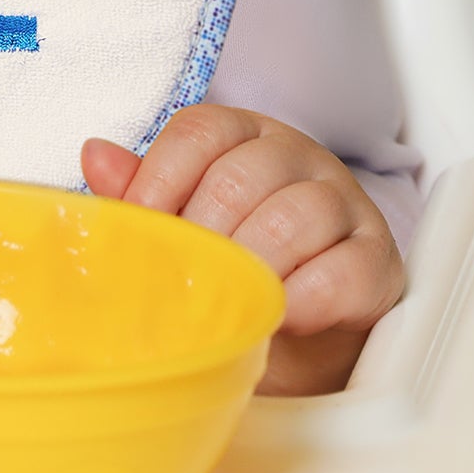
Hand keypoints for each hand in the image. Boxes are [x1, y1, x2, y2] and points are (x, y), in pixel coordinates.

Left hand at [81, 106, 405, 395]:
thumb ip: (143, 193)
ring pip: (297, 214)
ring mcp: (343, 203)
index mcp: (241, 137)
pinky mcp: (378, 259)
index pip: (198, 133)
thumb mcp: (186, 229)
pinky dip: (306, 297)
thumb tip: (95, 155)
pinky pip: (345, 268)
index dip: (159, 181)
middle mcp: (296, 157)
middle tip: (185, 278)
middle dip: (204, 235)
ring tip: (231, 299)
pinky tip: (279, 316)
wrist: (304, 340)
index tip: (140, 230)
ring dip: (254, 265)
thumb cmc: (237, 271)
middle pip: (242, 176)